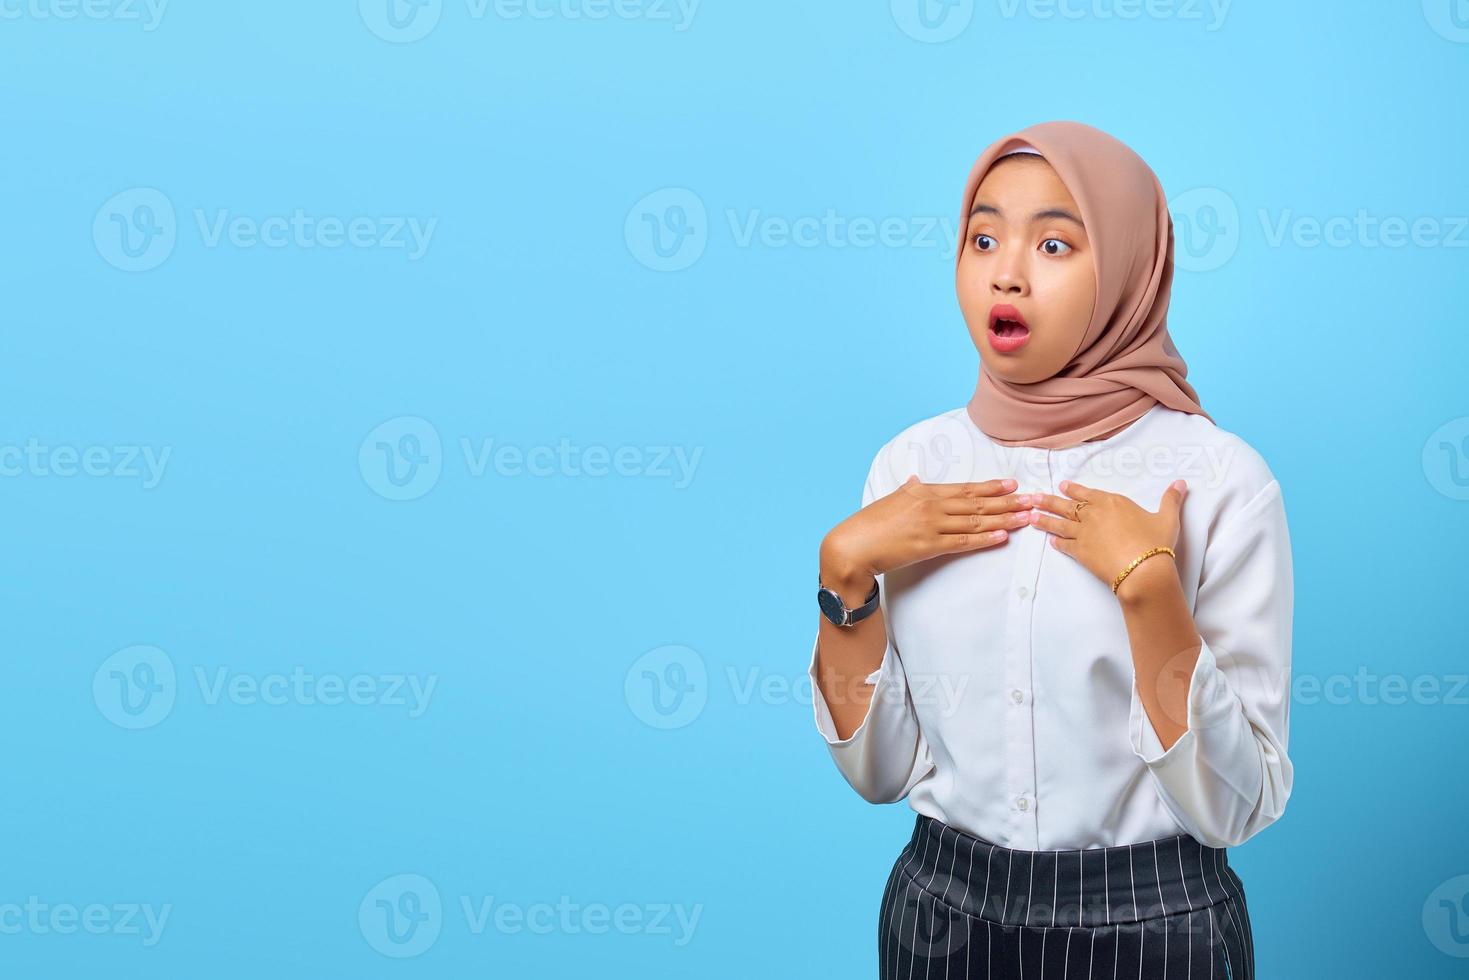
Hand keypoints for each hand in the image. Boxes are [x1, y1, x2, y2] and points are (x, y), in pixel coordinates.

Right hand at [821, 475, 1032, 590]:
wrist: (853, 546)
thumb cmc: (869, 524)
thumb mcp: (891, 499)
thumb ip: (908, 489)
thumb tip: (916, 479)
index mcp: (923, 492)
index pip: (965, 488)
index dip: (991, 487)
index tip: (1012, 484)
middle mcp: (931, 506)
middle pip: (977, 503)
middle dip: (1008, 501)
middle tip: (1033, 499)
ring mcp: (931, 526)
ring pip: (976, 521)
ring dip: (1004, 519)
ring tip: (1026, 517)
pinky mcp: (929, 547)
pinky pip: (963, 542)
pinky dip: (985, 539)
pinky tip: (1003, 536)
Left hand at [1027, 479, 1187, 598]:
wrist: (1143, 570)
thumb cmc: (1156, 542)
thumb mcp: (1168, 518)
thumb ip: (1171, 499)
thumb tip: (1181, 483)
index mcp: (1112, 502)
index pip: (1088, 494)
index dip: (1074, 490)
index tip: (1063, 486)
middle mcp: (1094, 515)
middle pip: (1067, 506)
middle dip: (1048, 501)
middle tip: (1032, 498)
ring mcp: (1084, 534)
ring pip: (1060, 524)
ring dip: (1044, 520)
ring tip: (1030, 516)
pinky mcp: (1080, 552)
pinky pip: (1065, 546)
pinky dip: (1057, 543)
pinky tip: (1050, 543)